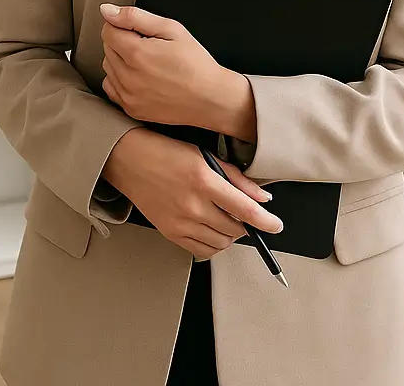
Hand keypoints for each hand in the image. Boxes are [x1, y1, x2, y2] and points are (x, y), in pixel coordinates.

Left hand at [99, 3, 253, 137]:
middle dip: (123, 41)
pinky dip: (120, 80)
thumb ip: (135, 17)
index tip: (139, 31)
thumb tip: (107, 10)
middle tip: (148, 46)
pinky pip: (112, 88)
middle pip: (107, 48)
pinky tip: (139, 77)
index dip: (123, 26)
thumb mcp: (172, 29)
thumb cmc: (196, 64)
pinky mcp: (131, 109)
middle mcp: (128, 77)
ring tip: (147, 62)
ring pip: (108, 67)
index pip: (108, 31)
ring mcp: (128, 96)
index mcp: (137, 54)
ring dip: (120, 60)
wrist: (211, 98)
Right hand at [103, 128, 281, 258]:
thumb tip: (262, 197)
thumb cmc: (164, 152)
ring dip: (231, 235)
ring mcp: (180, 222)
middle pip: (235, 229)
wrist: (128, 160)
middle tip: (244, 215)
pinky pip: (202, 251)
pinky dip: (214, 245)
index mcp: (203, 180)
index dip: (266, 221)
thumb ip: (236, 178)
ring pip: (221, 242)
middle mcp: (192, 204)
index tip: (276, 225)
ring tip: (226, 221)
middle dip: (246, 225)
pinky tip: (212, 232)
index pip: (245, 209)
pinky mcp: (170, 233)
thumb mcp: (204, 156)